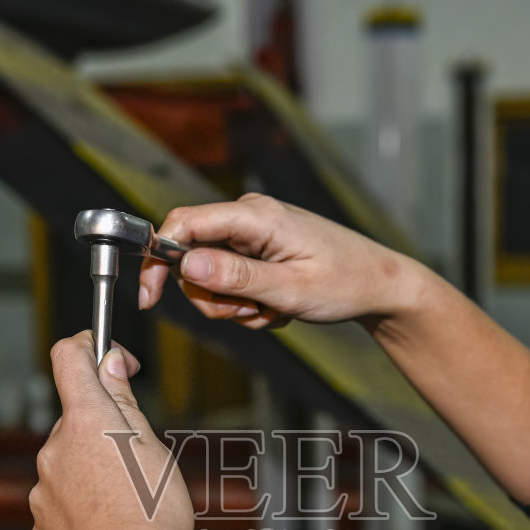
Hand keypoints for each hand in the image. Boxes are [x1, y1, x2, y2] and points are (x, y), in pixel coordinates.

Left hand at [29, 333, 196, 529]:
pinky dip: (81, 513)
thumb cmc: (154, 522)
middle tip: (137, 462)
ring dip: (91, 476)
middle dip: (100, 433)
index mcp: (86, 423)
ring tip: (127, 506)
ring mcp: (43, 493)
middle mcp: (55, 453)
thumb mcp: (153, 447)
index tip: (101, 353)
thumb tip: (109, 365)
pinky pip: (60, 509)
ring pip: (66, 468)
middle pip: (74, 423)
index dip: (86, 347)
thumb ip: (124, 402)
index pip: (69, 359)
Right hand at [137, 193, 431, 329]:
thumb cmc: (346, 282)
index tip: (150, 297)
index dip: (158, 258)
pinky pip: (231, 282)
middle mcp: (250, 217)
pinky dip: (248, 304)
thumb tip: (187, 265)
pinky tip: (277, 307)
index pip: (184, 223)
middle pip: (192, 257)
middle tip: (250, 313)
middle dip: (213, 298)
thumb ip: (236, 278)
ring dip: (234, 306)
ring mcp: (254, 233)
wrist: (379, 285)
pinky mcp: (259, 249)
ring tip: (272, 311)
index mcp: (256, 216)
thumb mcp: (289, 289)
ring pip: (210, 277)